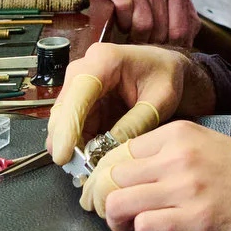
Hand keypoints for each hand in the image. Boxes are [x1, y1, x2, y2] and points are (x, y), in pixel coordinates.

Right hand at [47, 43, 197, 178]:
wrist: (168, 67)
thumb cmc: (166, 75)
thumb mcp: (160, 100)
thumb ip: (136, 124)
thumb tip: (111, 150)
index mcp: (105, 60)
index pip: (77, 95)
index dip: (67, 128)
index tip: (63, 155)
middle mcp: (85, 69)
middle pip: (64, 109)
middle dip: (66, 141)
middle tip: (78, 171)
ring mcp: (82, 85)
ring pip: (65, 120)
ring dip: (72, 145)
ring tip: (86, 169)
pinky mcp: (84, 100)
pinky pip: (74, 125)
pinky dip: (80, 143)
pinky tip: (90, 158)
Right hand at [85, 0, 198, 44]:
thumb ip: (183, 6)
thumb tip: (190, 35)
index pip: (182, 31)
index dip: (173, 48)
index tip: (164, 53)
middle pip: (162, 32)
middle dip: (154, 44)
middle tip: (144, 47)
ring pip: (144, 26)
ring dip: (137, 37)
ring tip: (132, 35)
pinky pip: (126, 12)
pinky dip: (124, 23)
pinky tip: (122, 21)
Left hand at [91, 120, 230, 230]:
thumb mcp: (203, 144)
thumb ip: (166, 152)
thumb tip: (122, 170)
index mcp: (177, 134)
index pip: (115, 151)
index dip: (101, 175)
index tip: (100, 190)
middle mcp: (177, 157)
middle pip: (109, 177)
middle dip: (101, 200)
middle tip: (110, 214)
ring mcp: (186, 188)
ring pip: (117, 203)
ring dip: (116, 221)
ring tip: (129, 227)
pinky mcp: (195, 220)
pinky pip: (144, 229)